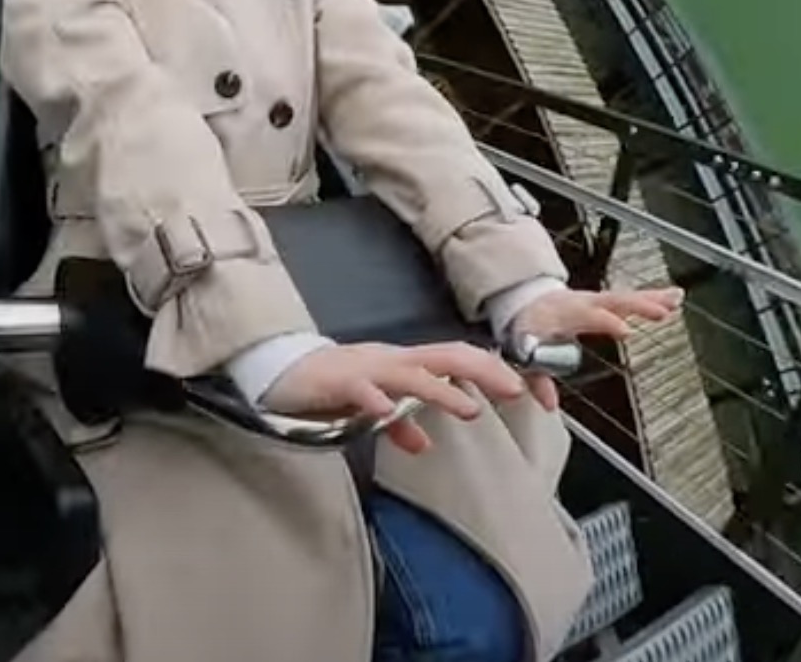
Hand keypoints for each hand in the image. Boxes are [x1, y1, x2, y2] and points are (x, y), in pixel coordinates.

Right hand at [260, 342, 526, 455]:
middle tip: (514, 390)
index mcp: (401, 364)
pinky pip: (359, 390)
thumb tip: (424, 444)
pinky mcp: (336, 381)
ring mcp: (364, 368)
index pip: (453, 360)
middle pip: (443, 357)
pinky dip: (376, 401)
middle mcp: (389, 360)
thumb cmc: (327, 388)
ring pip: (408, 373)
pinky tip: (388, 413)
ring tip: (468, 409)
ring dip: (439, 391)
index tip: (523, 388)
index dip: (490, 370)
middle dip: (482, 372)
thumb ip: (398, 423)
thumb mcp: (369, 406)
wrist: (277, 372)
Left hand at [507, 286, 682, 409]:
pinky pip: (630, 298)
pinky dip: (653, 296)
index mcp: (558, 315)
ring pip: (623, 298)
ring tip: (674, 302)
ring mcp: (592, 301)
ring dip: (650, 300)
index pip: (583, 316)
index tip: (626, 330)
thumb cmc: (525, 329)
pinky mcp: (603, 302)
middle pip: (609, 302)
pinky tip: (675, 296)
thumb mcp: (522, 354)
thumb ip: (536, 379)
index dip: (604, 322)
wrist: (521, 302)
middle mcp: (578, 303)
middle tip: (660, 311)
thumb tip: (549, 404)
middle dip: (635, 305)